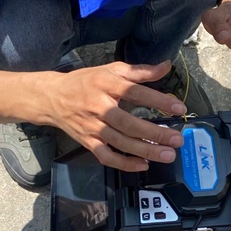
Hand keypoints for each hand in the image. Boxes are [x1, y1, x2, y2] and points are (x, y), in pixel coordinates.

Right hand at [46, 61, 186, 172]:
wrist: (52, 97)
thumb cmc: (85, 82)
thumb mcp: (111, 70)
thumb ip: (140, 70)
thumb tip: (165, 66)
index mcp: (106, 85)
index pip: (135, 93)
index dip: (158, 101)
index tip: (178, 107)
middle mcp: (99, 107)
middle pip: (129, 123)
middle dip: (155, 133)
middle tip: (177, 139)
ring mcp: (92, 127)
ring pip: (121, 143)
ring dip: (146, 150)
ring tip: (168, 154)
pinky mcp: (87, 142)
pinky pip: (106, 156)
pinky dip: (124, 164)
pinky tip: (143, 165)